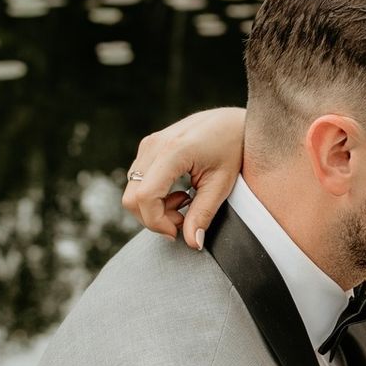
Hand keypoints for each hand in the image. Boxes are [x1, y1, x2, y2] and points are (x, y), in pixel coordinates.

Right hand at [121, 106, 246, 247]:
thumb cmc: (233, 148)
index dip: (157, 222)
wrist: (232, 121)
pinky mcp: (148, 148)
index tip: (178, 232)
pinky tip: (179, 194)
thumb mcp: (222, 184)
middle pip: (132, 197)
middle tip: (183, 221)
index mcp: (173, 151)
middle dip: (154, 219)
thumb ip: (204, 214)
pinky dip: (154, 197)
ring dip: (155, 208)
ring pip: (133, 191)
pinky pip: (138, 182)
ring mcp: (148, 145)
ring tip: (186, 203)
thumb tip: (191, 243)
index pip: (145, 196)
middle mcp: (154, 145)